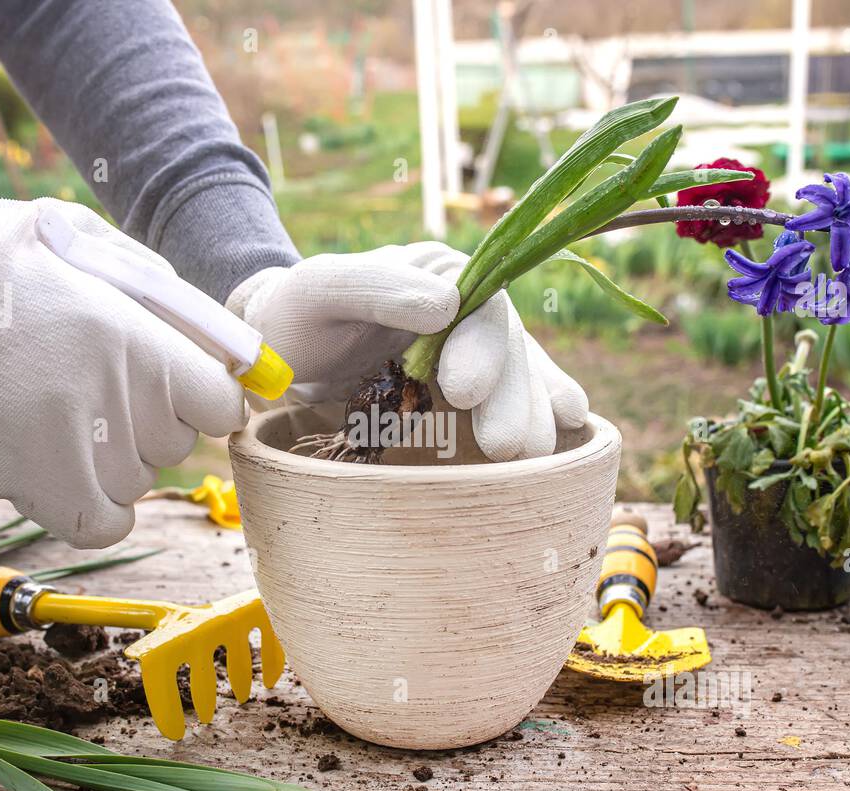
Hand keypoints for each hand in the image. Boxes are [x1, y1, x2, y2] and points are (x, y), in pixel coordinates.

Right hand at [0, 181, 245, 547]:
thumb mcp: (86, 245)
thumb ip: (169, 300)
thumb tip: (238, 354)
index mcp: (132, 332)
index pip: (223, 404)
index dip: (204, 397)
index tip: (178, 387)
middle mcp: (111, 391)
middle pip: (178, 442)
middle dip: (151, 419)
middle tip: (90, 383)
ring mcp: (69, 442)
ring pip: (139, 481)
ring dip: (114, 458)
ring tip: (59, 412)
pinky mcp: (27, 482)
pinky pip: (103, 524)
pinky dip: (96, 507)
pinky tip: (67, 470)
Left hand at [226, 241, 587, 460]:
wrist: (283, 349)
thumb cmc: (298, 313)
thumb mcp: (323, 287)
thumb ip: (377, 286)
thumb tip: (447, 303)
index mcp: (442, 274)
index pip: (479, 307)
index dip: (483, 348)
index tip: (463, 390)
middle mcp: (470, 313)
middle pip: (509, 351)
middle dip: (513, 398)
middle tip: (507, 445)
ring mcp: (473, 355)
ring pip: (518, 381)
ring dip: (530, 418)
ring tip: (529, 457)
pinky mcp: (467, 397)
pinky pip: (512, 401)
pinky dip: (540, 414)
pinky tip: (566, 431)